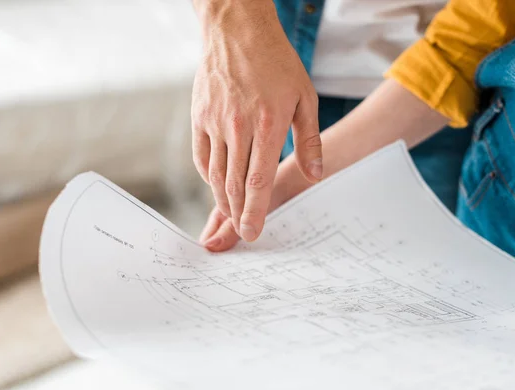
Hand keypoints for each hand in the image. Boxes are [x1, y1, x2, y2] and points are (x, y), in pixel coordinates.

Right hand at [191, 0, 322, 243]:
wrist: (238, 31)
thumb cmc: (277, 63)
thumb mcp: (304, 97)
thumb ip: (309, 141)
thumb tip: (315, 175)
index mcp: (268, 125)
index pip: (258, 181)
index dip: (255, 212)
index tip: (253, 233)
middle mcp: (238, 127)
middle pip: (234, 184)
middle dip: (238, 213)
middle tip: (242, 230)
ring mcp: (214, 122)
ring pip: (215, 174)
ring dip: (223, 199)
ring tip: (232, 212)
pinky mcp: (199, 116)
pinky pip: (201, 156)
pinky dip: (208, 176)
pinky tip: (217, 184)